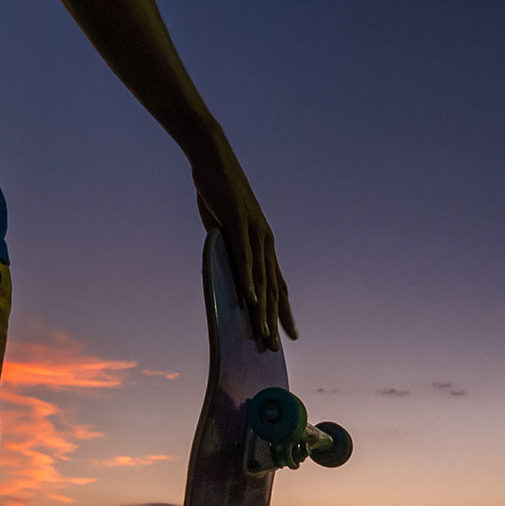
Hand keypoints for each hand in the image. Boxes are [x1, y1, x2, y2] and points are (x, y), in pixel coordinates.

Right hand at [190, 134, 294, 349]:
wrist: (214, 158)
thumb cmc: (218, 192)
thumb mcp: (225, 228)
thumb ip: (229, 249)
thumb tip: (227, 268)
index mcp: (264, 244)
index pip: (278, 283)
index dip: (284, 311)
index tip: (290, 334)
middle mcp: (265, 242)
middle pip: (273, 288)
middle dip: (275, 320)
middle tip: (277, 347)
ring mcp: (254, 234)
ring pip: (261, 279)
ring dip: (263, 309)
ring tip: (263, 333)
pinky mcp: (239, 226)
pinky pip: (245, 259)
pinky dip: (248, 281)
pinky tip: (250, 300)